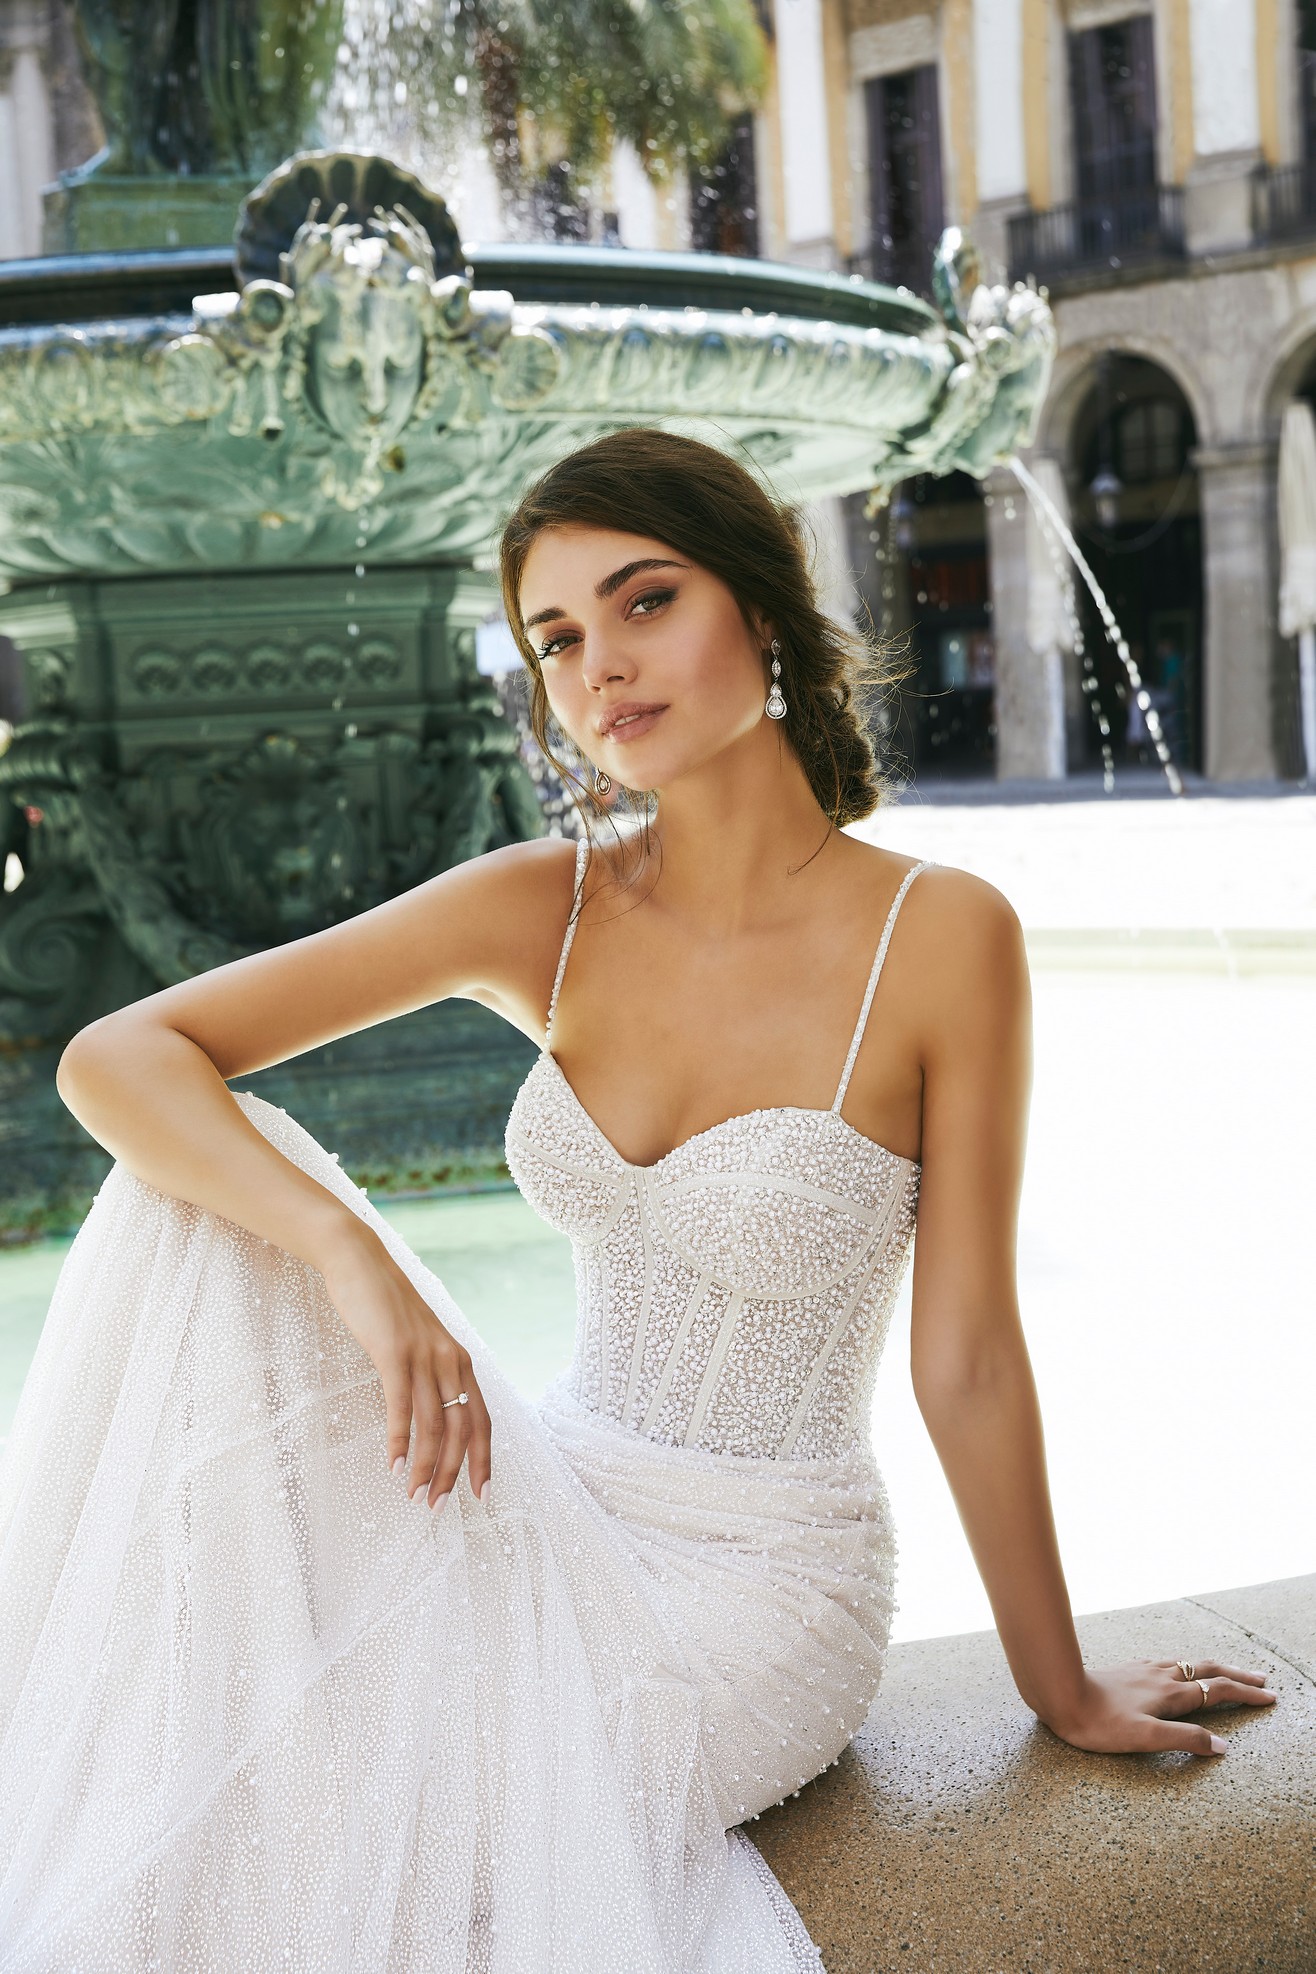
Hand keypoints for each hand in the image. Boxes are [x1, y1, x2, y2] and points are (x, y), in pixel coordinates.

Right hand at [319, 1221, 492, 1509]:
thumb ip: (429, 1372)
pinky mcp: (393, 1352)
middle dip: (453, 1472)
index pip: (482, 1419)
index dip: (484, 1459)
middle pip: (462, 1429)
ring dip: (424, 1465)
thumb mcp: (418, 1341)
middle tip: (437, 1505)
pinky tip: (392, 1463)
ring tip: (414, 1495)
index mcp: (459, 1359)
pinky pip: (401, 1404)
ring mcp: (423, 1355)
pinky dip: (398, 1439)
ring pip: (433, 1424)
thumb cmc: (386, 1306)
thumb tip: (431, 1413)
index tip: (481, 1493)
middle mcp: (449, 1359)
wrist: (360, 1261)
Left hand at [1043, 1659, 1277, 1756]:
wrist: (1059, 1692)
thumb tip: (1222, 1747)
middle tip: (1262, 1679)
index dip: (1246, 1695)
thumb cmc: (1100, 1723)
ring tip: (1227, 1672)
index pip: (1218, 1692)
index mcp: (1170, 1695)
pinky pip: (1167, 1664)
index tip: (1270, 1697)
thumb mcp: (1145, 1738)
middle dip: (1238, 1676)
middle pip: (1209, 1672)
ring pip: (1188, 1665)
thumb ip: (1184, 1741)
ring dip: (1214, 1669)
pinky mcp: (1128, 1670)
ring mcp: (1144, 1670)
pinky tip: (1176, 1669)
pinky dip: (1186, 1666)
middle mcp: (1161, 1677)